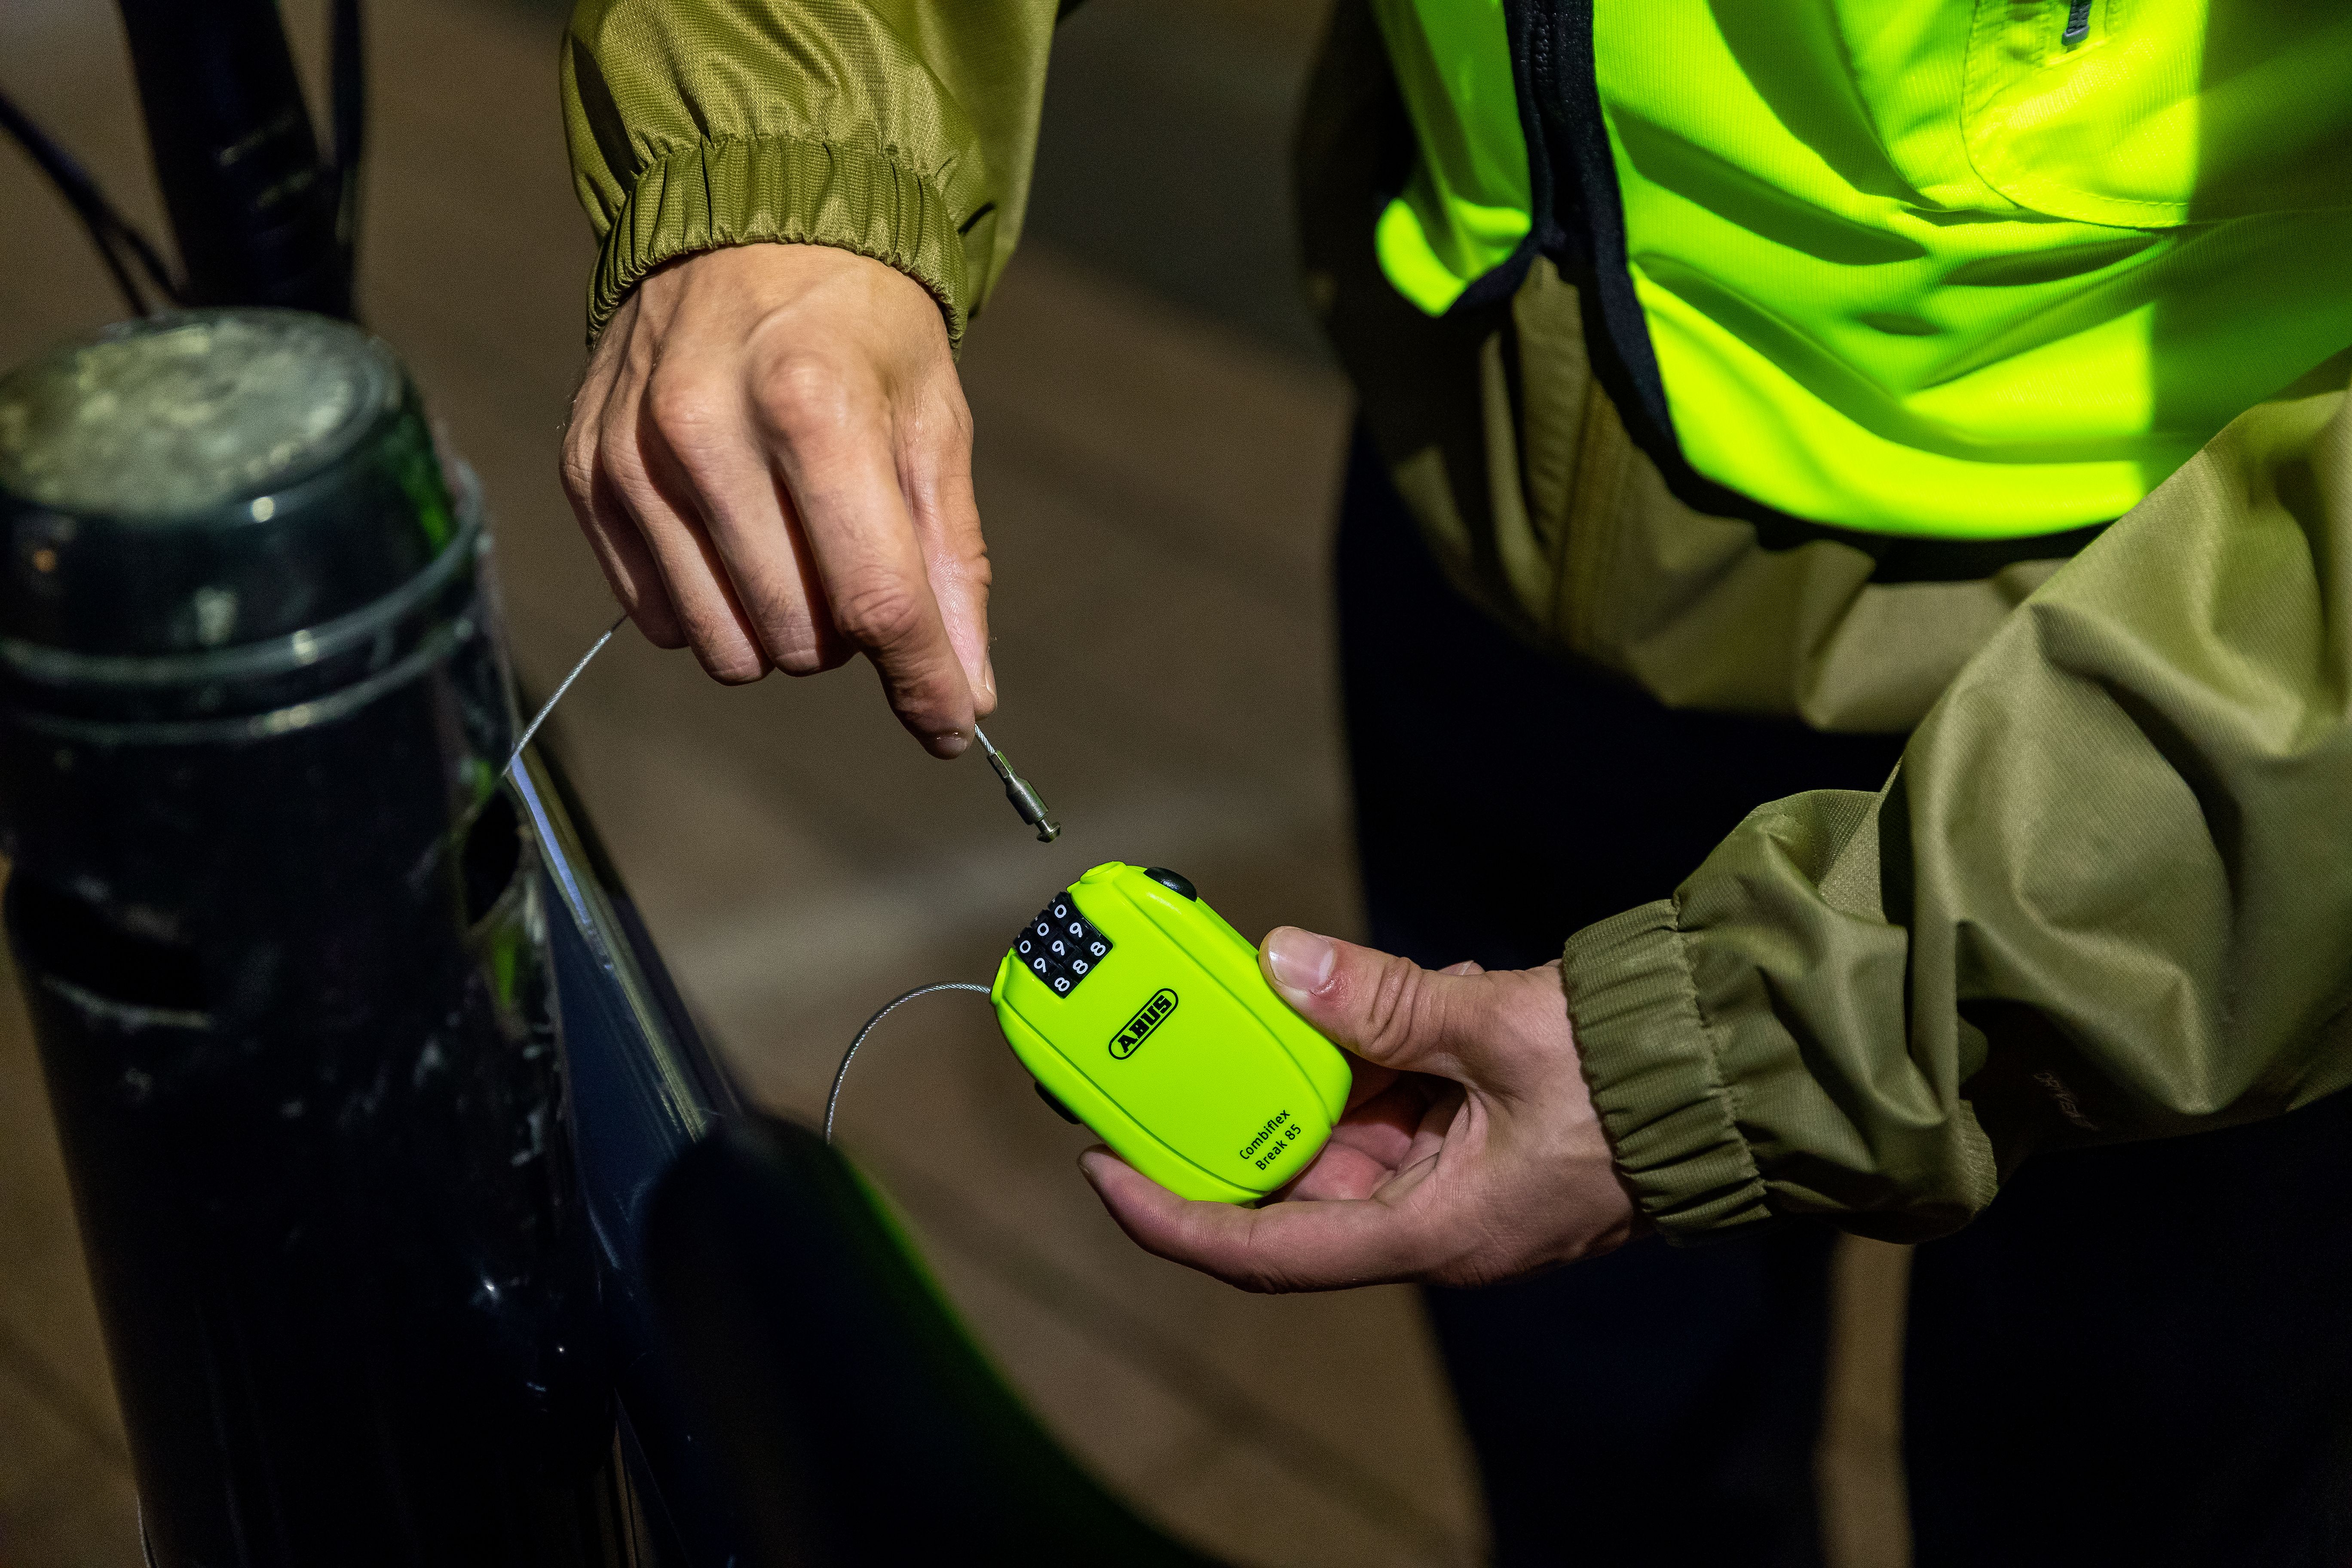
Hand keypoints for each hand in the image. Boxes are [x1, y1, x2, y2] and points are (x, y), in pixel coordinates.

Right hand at [561, 242, 991, 756]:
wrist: (746, 219)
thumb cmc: (859, 327)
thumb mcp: (933, 422)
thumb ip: (950, 565)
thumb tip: (966, 698)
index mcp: (813, 406)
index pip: (876, 598)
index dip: (924, 681)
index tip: (951, 723)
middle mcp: (706, 431)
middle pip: (798, 636)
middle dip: (847, 631)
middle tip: (855, 558)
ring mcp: (633, 455)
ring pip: (723, 646)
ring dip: (777, 628)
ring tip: (793, 544)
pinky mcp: (587, 472)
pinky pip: (656, 618)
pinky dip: (709, 603)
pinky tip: (730, 532)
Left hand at [1081, 929, 1645, 1290]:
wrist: (1738, 1081)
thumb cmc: (1636, 1083)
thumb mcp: (1498, 1029)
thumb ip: (1386, 1002)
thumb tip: (1285, 964)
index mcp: (1428, 1230)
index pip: (1264, 1249)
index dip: (1172, 1216)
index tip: (1102, 1171)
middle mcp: (1430, 1221)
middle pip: (1294, 1184)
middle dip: (1232, 1117)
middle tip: (1163, 1056)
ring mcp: (1454, 1182)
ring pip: (1341, 1135)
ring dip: (1306, 1072)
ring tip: (1272, 1002)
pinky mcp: (1475, 1141)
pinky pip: (1391, 1105)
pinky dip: (1368, 1053)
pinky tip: (1377, 995)